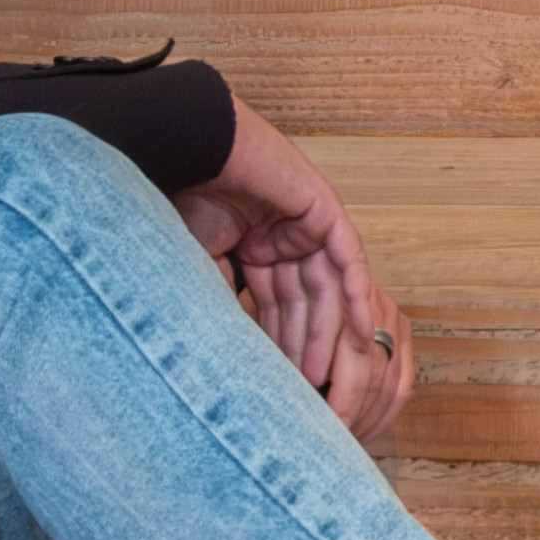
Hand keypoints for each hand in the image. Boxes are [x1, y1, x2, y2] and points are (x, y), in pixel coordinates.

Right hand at [188, 98, 408, 439]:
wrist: (191, 146)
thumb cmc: (183, 195)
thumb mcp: (200, 261)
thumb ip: (219, 296)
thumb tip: (224, 346)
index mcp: (260, 248)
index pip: (276, 306)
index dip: (279, 345)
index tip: (279, 386)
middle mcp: (288, 238)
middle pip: (305, 303)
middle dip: (304, 348)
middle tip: (306, 393)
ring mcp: (308, 223)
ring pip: (325, 289)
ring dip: (326, 334)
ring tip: (323, 377)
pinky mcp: (324, 210)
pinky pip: (347, 258)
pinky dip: (352, 294)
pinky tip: (357, 330)